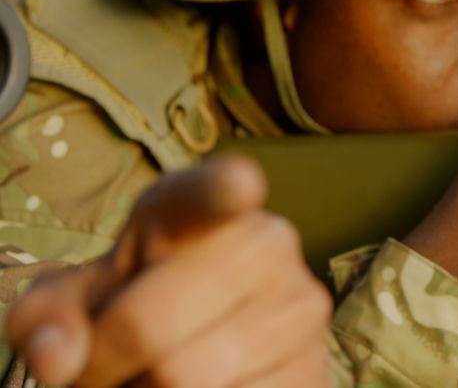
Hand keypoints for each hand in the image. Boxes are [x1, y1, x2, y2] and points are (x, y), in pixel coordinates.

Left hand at [6, 156, 331, 386]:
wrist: (203, 349)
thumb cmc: (131, 311)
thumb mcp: (74, 303)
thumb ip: (47, 317)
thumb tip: (59, 358)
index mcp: (198, 209)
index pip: (212, 192)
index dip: (222, 190)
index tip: (238, 186)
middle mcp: (266, 242)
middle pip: (148, 325)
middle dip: (104, 365)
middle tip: (102, 371)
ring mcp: (300, 306)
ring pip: (186, 380)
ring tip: (148, 381)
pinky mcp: (314, 369)